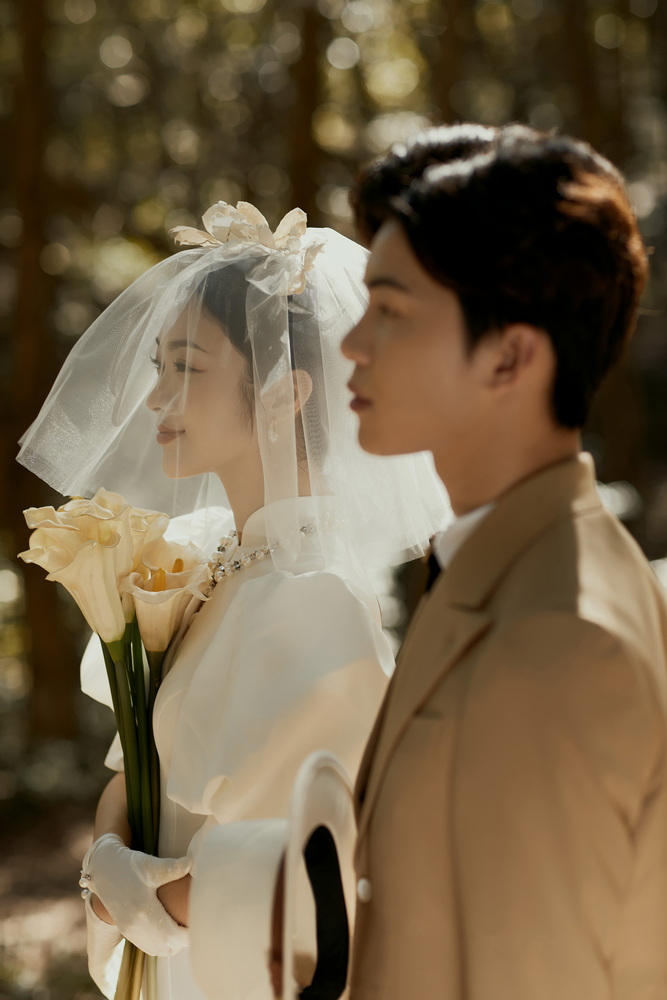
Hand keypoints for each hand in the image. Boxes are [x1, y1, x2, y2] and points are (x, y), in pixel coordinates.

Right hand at [81, 833, 191, 956]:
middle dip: (184, 940)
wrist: (103, 869)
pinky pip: (149, 946)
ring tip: (186, 926)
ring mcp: (130, 930)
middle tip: (197, 924)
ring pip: (158, 950)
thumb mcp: (150, 864)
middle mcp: (136, 926)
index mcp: (144, 912)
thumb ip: (172, 867)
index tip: (203, 923)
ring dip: (173, 944)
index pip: (173, 936)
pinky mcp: (127, 930)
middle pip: (167, 947)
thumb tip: (193, 863)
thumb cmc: (129, 865)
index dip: (190, 934)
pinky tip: (171, 928)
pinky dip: (162, 944)